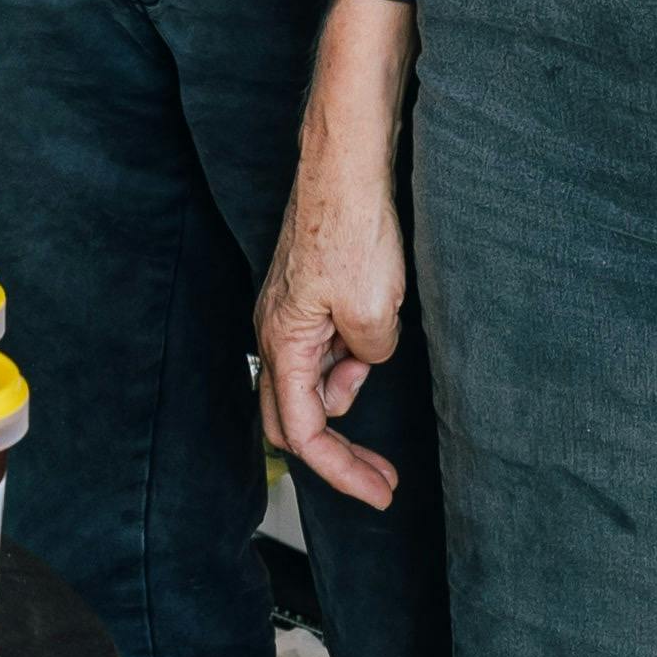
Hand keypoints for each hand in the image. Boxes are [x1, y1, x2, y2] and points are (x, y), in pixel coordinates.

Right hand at [255, 0, 414, 510]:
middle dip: (338, 453)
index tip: (379, 492)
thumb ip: (370, 357)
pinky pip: (323, 344)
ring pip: (311, 377)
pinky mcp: (308, 290)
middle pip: (293, 416)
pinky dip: (351, 358)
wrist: (344, 164)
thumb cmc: (350, 228)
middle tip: (382, 479)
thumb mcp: (375, 316)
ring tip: (380, 364)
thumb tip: (367, 360)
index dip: (340, 472)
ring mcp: (288, 310)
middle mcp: (275, 331)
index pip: (302, 432)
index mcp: (282, 344)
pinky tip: (376, 339)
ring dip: (347, 393)